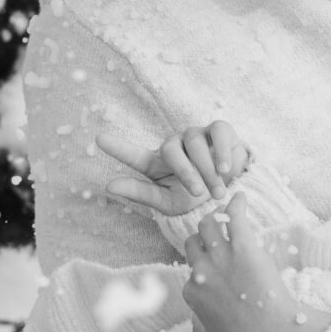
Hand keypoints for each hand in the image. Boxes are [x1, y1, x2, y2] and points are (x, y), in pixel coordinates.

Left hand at [94, 118, 251, 217]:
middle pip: (171, 151)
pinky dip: (222, 151)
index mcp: (157, 164)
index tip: (99, 139)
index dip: (119, 148)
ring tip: (218, 192)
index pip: (135, 156)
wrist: (231, 192)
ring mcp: (195, 135)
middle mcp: (173, 145)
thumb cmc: (195, 198)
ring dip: (208, 171)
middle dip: (186, 173)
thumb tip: (109, 184)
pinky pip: (218, 133)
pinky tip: (225, 168)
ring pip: (196, 145)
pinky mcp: (218, 130)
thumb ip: (141, 193)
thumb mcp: (168, 202)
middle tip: (198, 193)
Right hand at [182, 194, 330, 331]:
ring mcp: (220, 257)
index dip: (201, 266)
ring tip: (224, 212)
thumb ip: (199, 329)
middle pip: (194, 242)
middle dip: (202, 236)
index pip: (190, 271)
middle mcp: (200, 271)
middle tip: (215, 232)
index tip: (213, 264)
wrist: (269, 330)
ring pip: (207, 224)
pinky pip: (234, 217)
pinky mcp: (242, 247)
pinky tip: (240, 198)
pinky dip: (236, 204)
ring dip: (214, 216)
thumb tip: (195, 321)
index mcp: (192, 291)